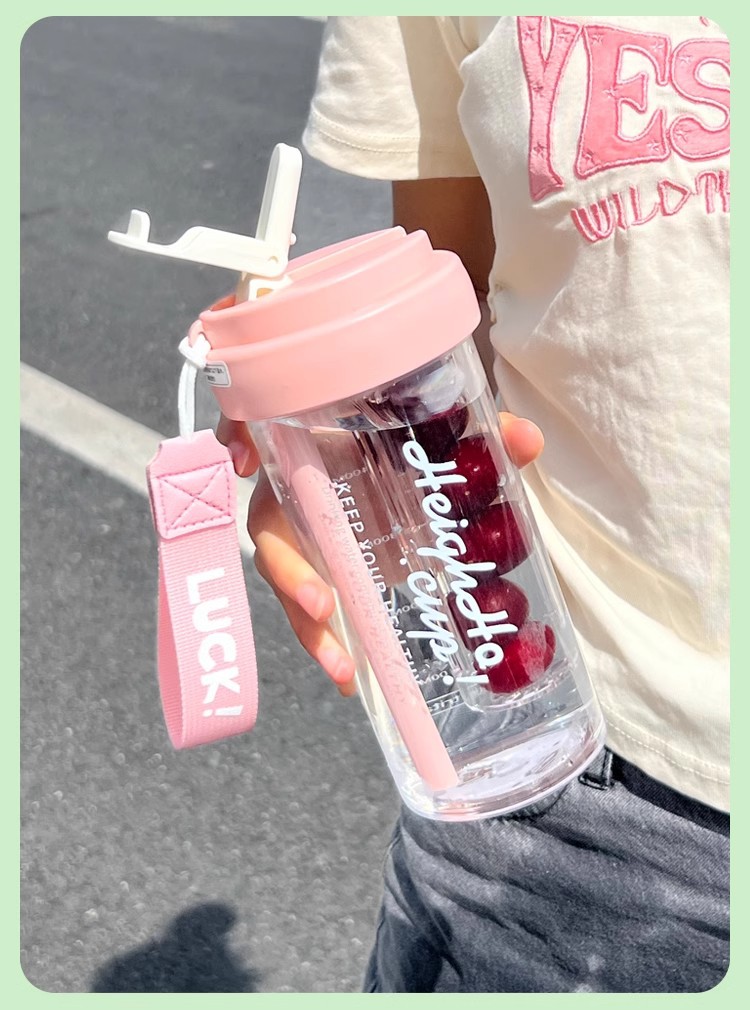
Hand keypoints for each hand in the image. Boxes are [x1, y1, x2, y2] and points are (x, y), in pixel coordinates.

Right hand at [217, 412, 543, 695]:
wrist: (396, 469)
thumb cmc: (399, 444)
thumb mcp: (435, 439)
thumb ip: (479, 437)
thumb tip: (529, 441)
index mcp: (311, 441)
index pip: (256, 427)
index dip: (235, 434)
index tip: (241, 457)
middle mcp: (293, 491)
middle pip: (267, 528)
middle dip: (287, 568)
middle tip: (322, 601)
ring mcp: (301, 537)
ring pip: (284, 580)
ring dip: (306, 623)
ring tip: (340, 662)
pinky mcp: (317, 573)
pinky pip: (310, 610)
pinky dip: (325, 644)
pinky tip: (351, 678)